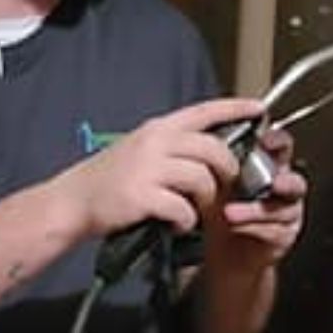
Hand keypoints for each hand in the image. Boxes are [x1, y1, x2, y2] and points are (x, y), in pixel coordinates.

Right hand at [57, 96, 262, 236]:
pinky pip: (183, 209)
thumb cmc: (108, 178)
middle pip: (213, 148)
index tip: (259, 109)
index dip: (235, 108)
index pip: (204, 111)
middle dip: (228, 169)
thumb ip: (171, 145)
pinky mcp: (143, 197)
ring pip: (202, 179)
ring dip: (207, 199)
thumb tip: (210, 149)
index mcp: (157, 128)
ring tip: (196, 210)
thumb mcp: (139, 148)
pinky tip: (177, 224)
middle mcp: (155, 143)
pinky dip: (186, 221)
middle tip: (227, 184)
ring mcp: (148, 169)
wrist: (73, 201)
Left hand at [205, 126, 305, 268]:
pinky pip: (272, 230)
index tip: (266, 140)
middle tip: (275, 182)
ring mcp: (287, 212)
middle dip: (286, 181)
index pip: (281, 147)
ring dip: (255, 210)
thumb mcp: (217, 182)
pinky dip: (251, 227)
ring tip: (231, 212)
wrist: (225, 251)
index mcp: (271, 165)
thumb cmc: (222, 209)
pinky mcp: (283, 235)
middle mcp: (283, 187)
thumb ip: (219, 165)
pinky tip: (234, 225)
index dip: (278, 142)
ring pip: (281, 209)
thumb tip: (205, 147)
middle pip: (295, 181)